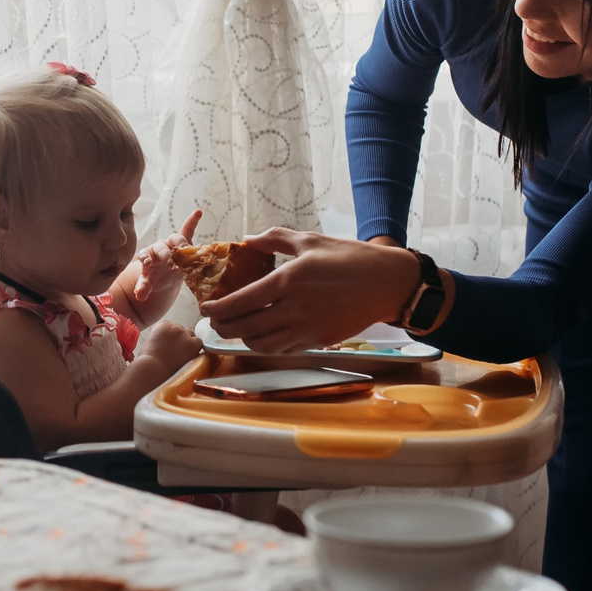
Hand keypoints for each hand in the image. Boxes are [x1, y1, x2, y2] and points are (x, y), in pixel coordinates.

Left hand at [125, 208, 202, 322]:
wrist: (165, 276)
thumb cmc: (154, 278)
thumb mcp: (148, 284)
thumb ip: (143, 288)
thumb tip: (139, 296)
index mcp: (148, 255)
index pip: (145, 253)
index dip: (145, 257)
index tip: (148, 264)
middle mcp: (158, 247)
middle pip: (161, 247)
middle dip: (165, 255)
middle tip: (171, 265)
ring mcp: (171, 244)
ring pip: (175, 239)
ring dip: (180, 243)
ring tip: (185, 249)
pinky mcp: (183, 243)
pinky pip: (188, 230)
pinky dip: (192, 222)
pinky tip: (198, 212)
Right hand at [134, 318, 202, 374]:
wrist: (153, 369)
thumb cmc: (146, 361)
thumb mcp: (148, 344)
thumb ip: (157, 340)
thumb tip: (162, 345)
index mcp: (162, 325)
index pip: (171, 327)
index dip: (172, 337)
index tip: (169, 346)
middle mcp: (174, 326)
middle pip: (182, 331)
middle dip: (181, 340)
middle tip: (177, 353)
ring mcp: (184, 334)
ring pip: (192, 336)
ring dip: (189, 344)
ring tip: (184, 356)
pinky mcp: (193, 343)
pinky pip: (200, 343)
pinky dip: (197, 349)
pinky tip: (191, 357)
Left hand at [199, 229, 423, 352]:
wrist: (386, 283)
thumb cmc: (349, 257)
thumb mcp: (310, 240)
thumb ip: (274, 240)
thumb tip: (247, 240)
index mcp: (287, 281)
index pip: (241, 302)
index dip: (218, 308)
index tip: (206, 307)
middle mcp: (293, 309)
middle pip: (246, 328)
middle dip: (223, 327)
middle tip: (214, 322)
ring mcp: (307, 329)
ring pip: (262, 345)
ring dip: (244, 339)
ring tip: (238, 330)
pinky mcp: (319, 341)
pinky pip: (284, 350)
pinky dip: (268, 346)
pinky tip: (265, 335)